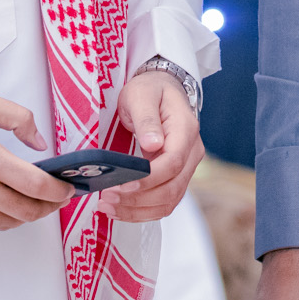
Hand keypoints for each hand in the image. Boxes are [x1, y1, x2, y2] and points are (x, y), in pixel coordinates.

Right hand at [0, 91, 70, 233]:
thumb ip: (18, 119)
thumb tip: (40, 143)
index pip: (36, 186)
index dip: (59, 192)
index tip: (67, 189)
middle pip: (26, 212)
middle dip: (48, 208)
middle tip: (55, 199)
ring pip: (5, 223)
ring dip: (22, 214)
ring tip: (28, 200)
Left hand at [94, 69, 204, 221]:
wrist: (162, 89)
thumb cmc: (150, 90)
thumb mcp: (142, 95)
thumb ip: (147, 119)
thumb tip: (153, 144)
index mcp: (185, 130)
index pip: (173, 163)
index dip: (148, 179)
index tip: (122, 186)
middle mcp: (191, 152)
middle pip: (172, 188)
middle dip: (138, 200)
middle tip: (107, 200)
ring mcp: (186, 167)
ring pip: (169, 201)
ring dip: (138, 210)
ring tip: (107, 208)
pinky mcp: (175, 177)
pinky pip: (163, 201)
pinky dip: (142, 211)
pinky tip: (120, 210)